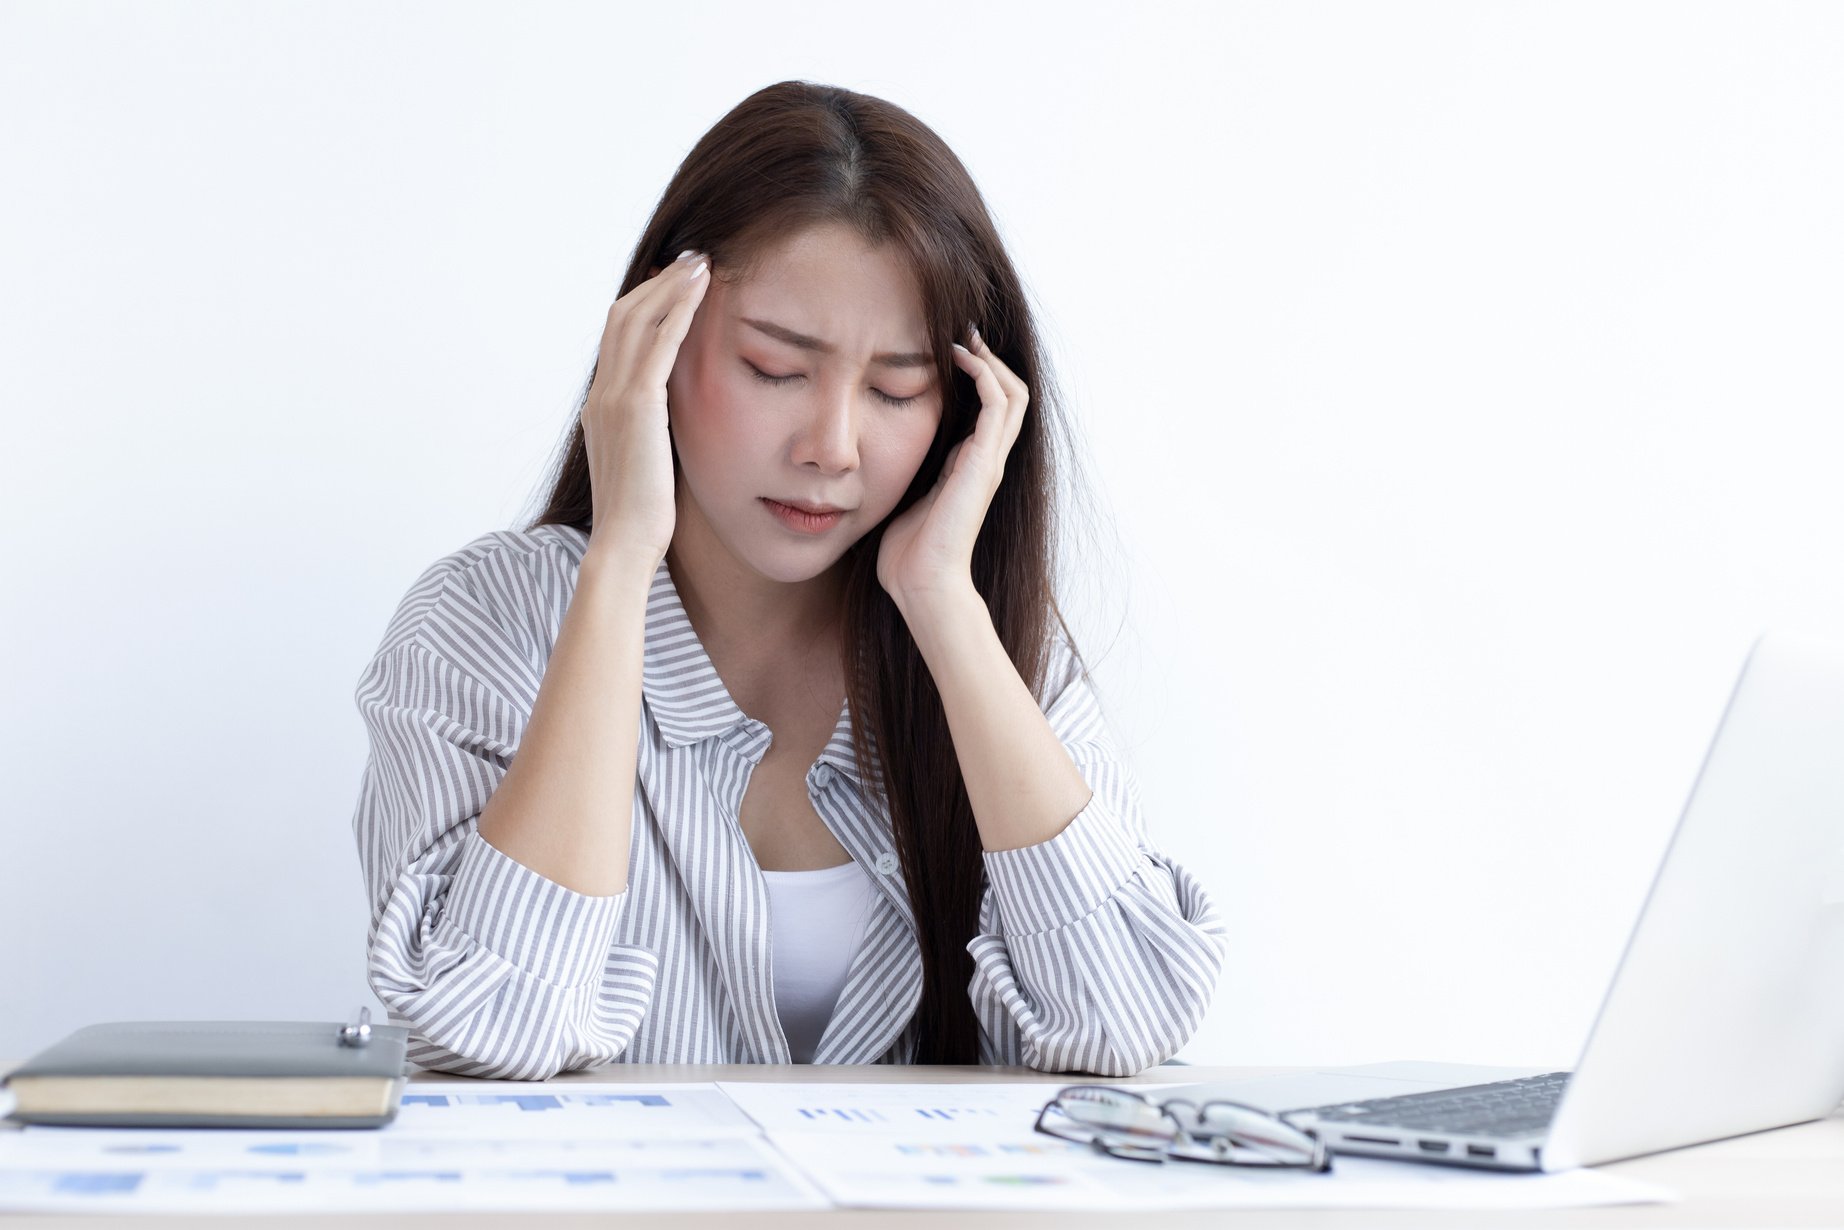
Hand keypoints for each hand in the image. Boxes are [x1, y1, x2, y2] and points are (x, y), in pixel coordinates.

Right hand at [580, 249, 711, 568]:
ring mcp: (615, 398)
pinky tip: (703, 289)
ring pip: (639, 321)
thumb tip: (674, 427)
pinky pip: (660, 344)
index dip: (645, 307)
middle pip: (624, 318)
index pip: (619, 340)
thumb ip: (653, 437)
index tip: (673, 286)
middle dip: (658, 284)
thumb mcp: (645, 465)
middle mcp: (602, 395)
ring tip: (702, 262)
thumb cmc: (643, 519)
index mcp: (601, 407)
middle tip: (691, 260)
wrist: (626, 543)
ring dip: (671, 286)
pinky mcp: (638, 406)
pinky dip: (679, 310)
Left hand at [876, 326, 1029, 608]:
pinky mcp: (984, 463)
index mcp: (970, 468)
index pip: (990, 411)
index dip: (977, 378)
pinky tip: (960, 359)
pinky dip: (984, 375)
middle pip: (1010, 396)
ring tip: (965, 340)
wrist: (924, 584)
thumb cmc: (908, 554)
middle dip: (990, 361)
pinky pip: (997, 405)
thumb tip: (881, 456)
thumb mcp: (906, 499)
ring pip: (1012, 394)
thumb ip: (908, 476)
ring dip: (990, 361)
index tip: (950, 352)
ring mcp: (989, 462)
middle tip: (964, 336)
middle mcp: (987, 461)